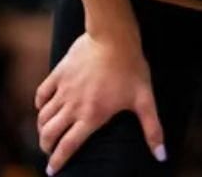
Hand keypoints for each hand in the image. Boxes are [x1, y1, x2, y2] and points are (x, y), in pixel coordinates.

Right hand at [35, 32, 164, 174]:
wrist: (113, 37)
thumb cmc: (131, 68)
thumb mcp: (145, 100)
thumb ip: (152, 130)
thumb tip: (161, 156)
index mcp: (92, 116)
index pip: (68, 146)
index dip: (58, 162)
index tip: (52, 172)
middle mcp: (73, 105)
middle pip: (50, 133)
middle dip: (46, 146)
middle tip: (49, 152)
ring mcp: (64, 89)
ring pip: (44, 116)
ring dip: (42, 128)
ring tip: (45, 134)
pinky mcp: (58, 73)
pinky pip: (42, 94)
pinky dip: (40, 104)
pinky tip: (43, 108)